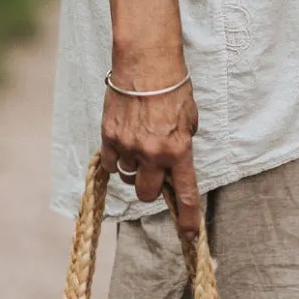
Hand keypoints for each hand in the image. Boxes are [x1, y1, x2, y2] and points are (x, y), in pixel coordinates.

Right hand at [100, 75, 200, 240]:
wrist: (146, 62)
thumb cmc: (173, 86)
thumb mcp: (190, 118)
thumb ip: (183, 143)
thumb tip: (175, 161)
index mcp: (178, 150)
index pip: (185, 194)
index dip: (188, 219)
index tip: (190, 236)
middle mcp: (152, 153)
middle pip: (147, 194)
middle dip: (152, 187)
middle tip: (155, 170)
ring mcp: (128, 147)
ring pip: (128, 178)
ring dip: (134, 170)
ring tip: (139, 145)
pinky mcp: (109, 137)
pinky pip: (111, 164)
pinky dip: (117, 159)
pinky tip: (123, 143)